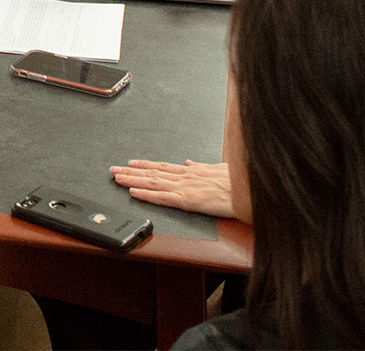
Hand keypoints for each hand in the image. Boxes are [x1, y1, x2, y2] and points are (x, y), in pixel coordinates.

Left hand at [111, 159, 235, 217]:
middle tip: (113, 169)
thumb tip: (189, 163)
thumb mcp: (219, 169)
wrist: (251, 189)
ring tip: (117, 178)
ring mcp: (186, 188)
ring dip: (133, 179)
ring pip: (153, 182)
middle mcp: (185, 177)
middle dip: (131, 171)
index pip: (163, 167)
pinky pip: (163, 197)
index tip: (131, 162)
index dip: (145, 165)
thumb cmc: (240, 181)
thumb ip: (202, 167)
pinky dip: (146, 195)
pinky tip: (133, 192)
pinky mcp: (189, 201)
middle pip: (153, 173)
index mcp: (192, 171)